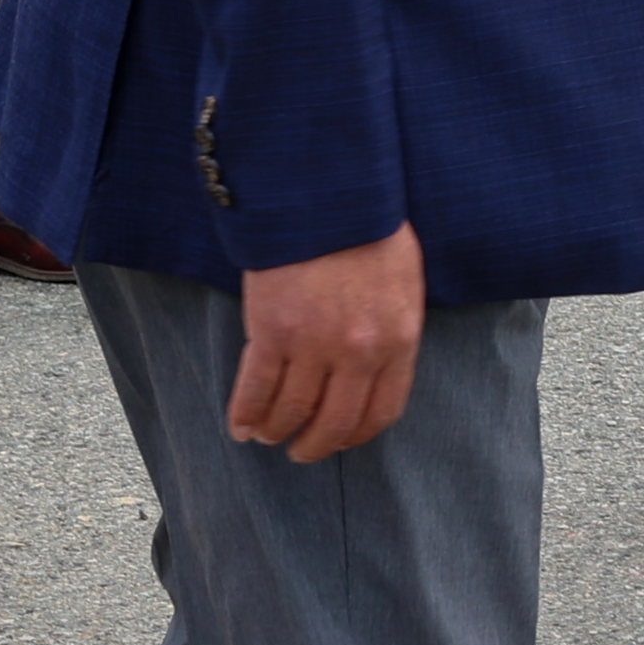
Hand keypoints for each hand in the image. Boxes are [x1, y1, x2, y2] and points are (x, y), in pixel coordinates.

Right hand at [228, 220, 426, 457]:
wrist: (330, 192)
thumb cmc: (370, 229)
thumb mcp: (404, 284)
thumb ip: (392, 331)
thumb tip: (375, 369)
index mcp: (399, 341)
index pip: (381, 412)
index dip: (356, 435)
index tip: (341, 441)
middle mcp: (359, 353)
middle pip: (335, 423)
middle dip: (315, 446)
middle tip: (300, 452)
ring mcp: (314, 345)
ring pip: (291, 412)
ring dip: (276, 432)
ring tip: (266, 436)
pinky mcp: (273, 331)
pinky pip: (256, 389)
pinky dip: (244, 413)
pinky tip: (240, 425)